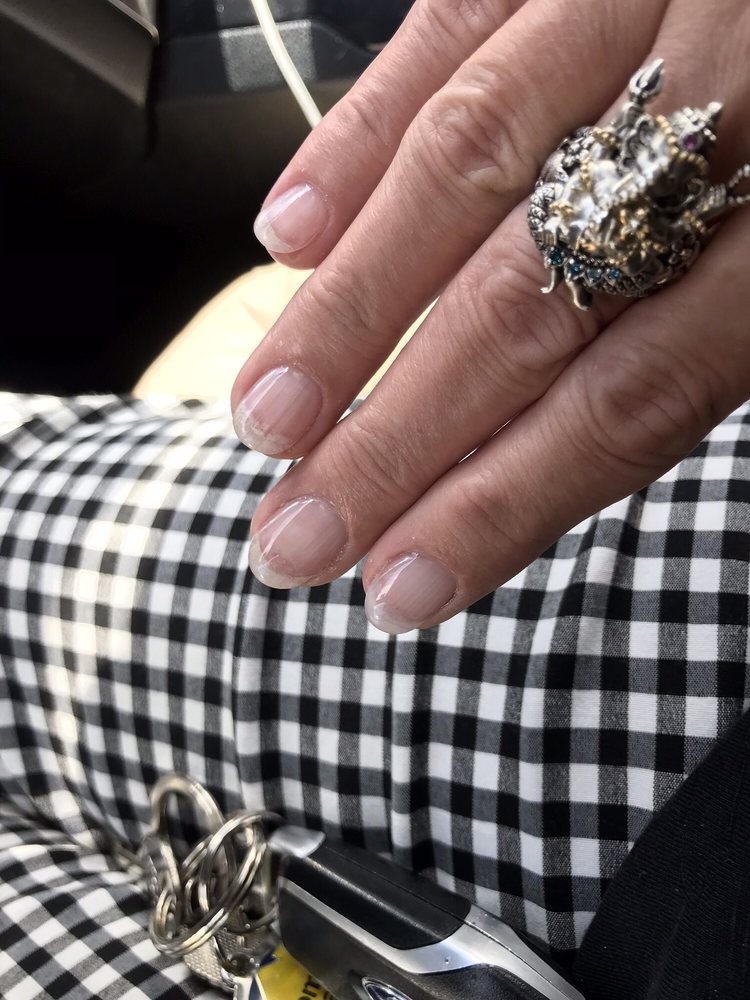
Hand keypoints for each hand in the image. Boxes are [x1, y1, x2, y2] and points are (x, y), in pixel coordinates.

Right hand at [231, 0, 749, 633]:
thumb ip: (743, 338)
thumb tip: (604, 436)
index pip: (626, 398)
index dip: (502, 504)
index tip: (402, 584)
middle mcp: (730, 97)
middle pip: (526, 306)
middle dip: (395, 437)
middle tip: (297, 536)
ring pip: (467, 173)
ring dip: (350, 310)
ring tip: (268, 413)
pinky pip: (457, 24)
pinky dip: (364, 135)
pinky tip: (296, 230)